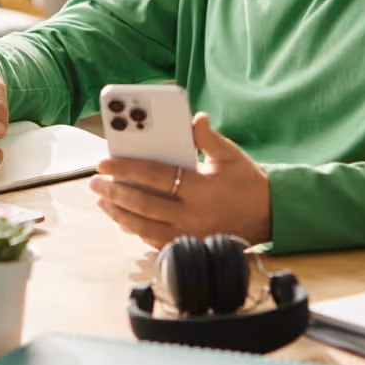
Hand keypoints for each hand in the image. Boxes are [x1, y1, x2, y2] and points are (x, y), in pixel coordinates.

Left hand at [90, 113, 271, 249]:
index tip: (105, 162)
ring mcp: (188, 234)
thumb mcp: (231, 154)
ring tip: (102, 199)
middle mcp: (192, 215)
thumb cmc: (248, 182)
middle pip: (143, 204)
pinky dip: (134, 229)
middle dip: (114, 191)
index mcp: (202, 189)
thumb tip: (194, 118)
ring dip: (118, 213)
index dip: (127, 168)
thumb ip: (208, 138)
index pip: (156, 176)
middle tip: (95, 180)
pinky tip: (122, 218)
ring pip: (143, 227)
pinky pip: (154, 240)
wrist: (269, 217)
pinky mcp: (188, 245)